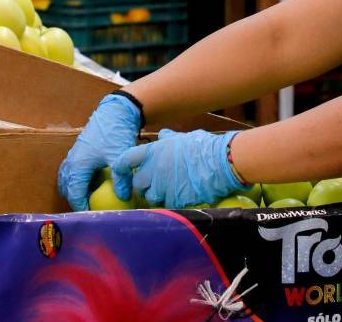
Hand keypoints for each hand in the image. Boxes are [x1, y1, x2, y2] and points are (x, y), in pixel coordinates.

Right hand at [57, 93, 141, 210]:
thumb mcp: (119, 156)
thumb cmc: (115, 132)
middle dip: (76, 201)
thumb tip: (123, 198)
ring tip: (90, 200)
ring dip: (75, 191)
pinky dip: (77, 181)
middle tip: (91, 211)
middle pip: (67, 189)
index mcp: (78, 165)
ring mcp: (73, 155)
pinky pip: (71, 172)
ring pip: (67, 180)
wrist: (114, 111)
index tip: (92, 218)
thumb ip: (121, 178)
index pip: (74, 194)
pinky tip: (92, 184)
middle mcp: (72, 161)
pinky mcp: (78, 151)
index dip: (81, 208)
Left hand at [113, 129, 247, 208]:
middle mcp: (154, 169)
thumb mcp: (183, 138)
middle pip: (137, 184)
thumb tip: (162, 136)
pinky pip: (167, 206)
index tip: (121, 178)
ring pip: (151, 197)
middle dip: (144, 186)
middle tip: (156, 184)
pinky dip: (171, 203)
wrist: (221, 162)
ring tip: (172, 190)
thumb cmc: (204, 147)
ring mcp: (163, 186)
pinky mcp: (175, 200)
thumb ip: (169, 139)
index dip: (120, 170)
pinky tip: (182, 196)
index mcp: (153, 151)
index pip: (125, 160)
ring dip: (158, 196)